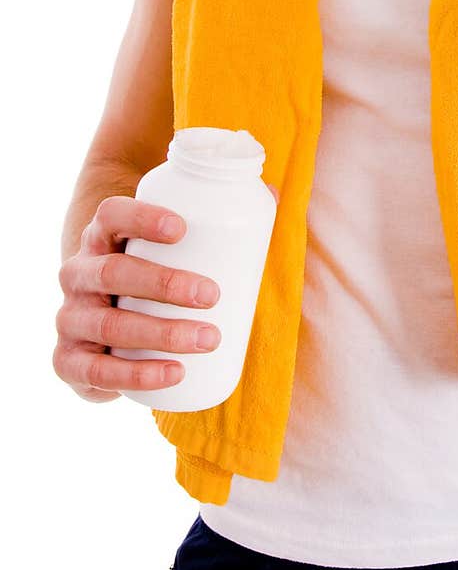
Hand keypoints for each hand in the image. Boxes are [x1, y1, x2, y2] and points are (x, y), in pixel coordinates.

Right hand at [54, 183, 280, 401]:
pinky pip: (95, 371)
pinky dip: (136, 374)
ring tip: (210, 339)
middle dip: (165, 284)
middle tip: (213, 296)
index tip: (183, 228)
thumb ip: (220, 222)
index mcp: (101, 238)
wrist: (103, 326)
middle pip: (113, 272)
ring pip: (109, 324)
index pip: (110, 215)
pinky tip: (174, 373)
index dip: (141, 217)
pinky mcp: (68, 361)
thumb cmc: (152, 276)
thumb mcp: (173, 249)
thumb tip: (277, 195)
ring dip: (161, 333)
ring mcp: (70, 318)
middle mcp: (78, 274)